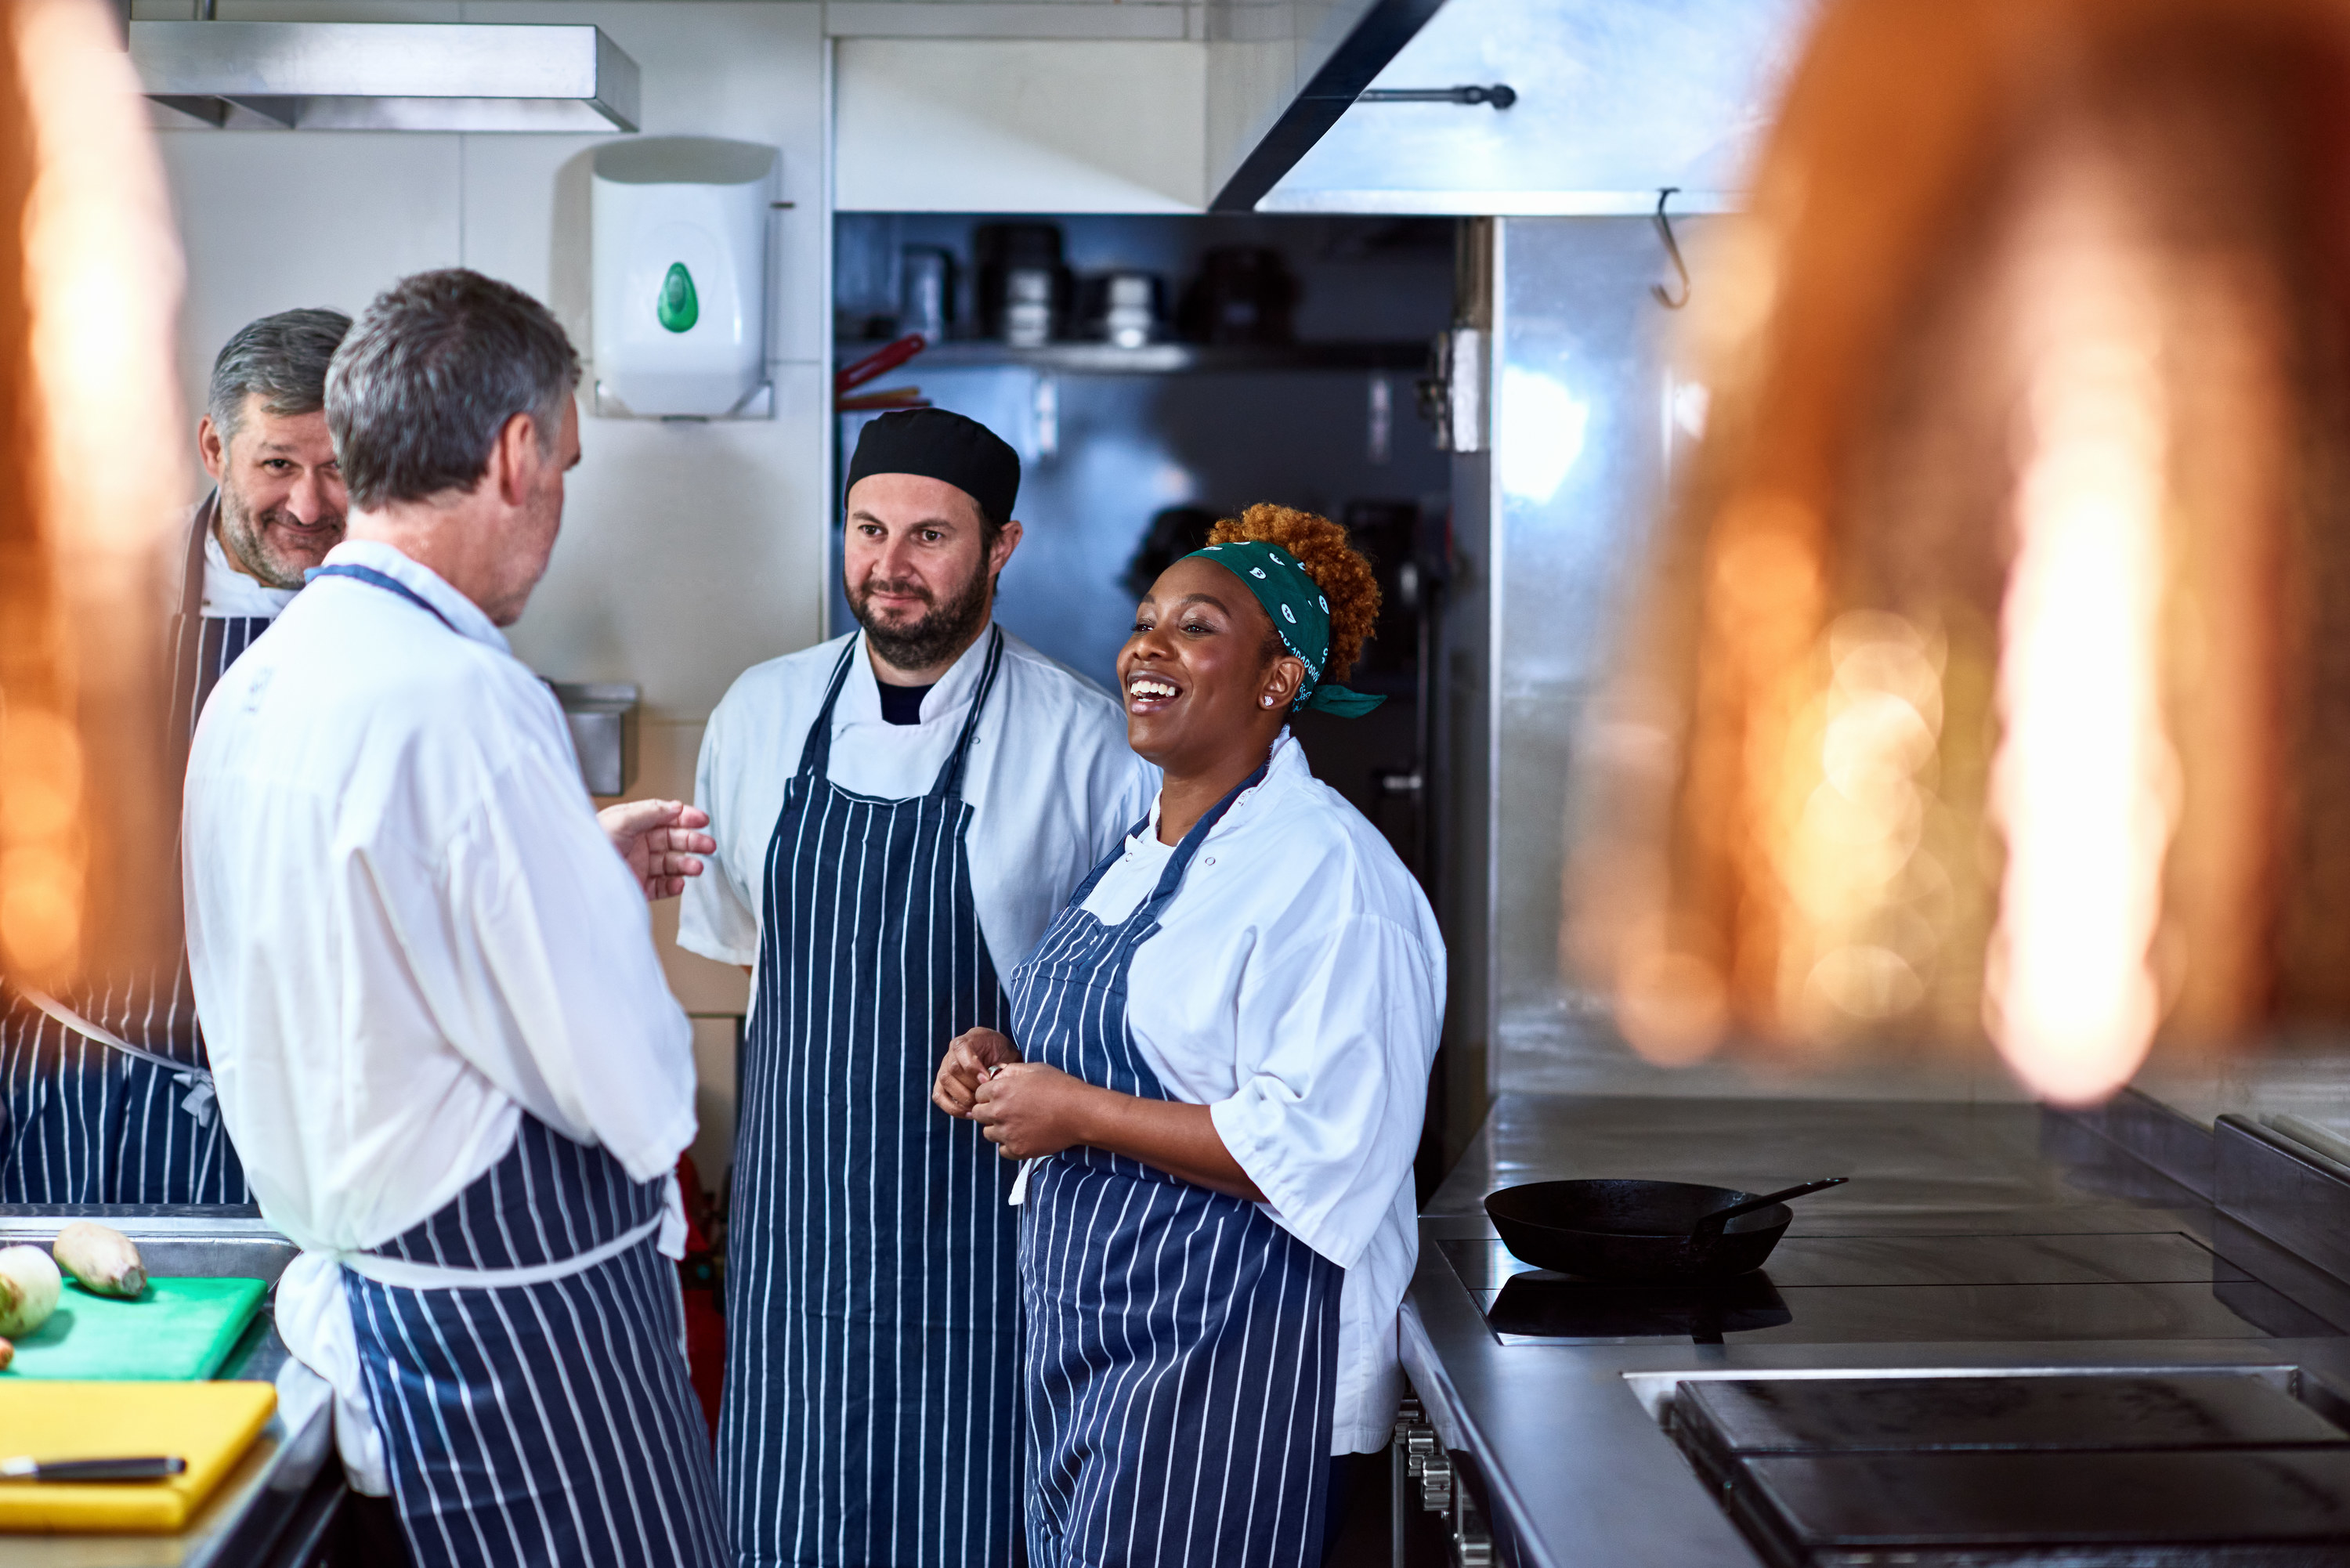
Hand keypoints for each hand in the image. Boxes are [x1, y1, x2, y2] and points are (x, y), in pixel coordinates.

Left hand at [598, 798, 716, 901]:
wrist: (575, 880)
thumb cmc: (589, 846)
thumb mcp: (620, 820)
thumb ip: (650, 811)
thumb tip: (676, 807)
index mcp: (632, 824)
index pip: (665, 817)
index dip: (685, 817)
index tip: (702, 820)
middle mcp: (636, 844)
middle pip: (672, 840)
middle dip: (692, 842)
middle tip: (708, 846)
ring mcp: (639, 866)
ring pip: (671, 864)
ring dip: (686, 864)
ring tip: (696, 868)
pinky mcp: (638, 888)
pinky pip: (662, 887)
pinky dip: (674, 886)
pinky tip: (679, 884)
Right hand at [933, 1027, 1021, 1117]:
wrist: (1001, 1061)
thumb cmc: (1006, 1058)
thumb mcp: (1009, 1055)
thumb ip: (1003, 1066)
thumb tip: (993, 1081)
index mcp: (971, 1038)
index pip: (961, 1049)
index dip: (972, 1067)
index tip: (987, 1081)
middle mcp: (953, 1051)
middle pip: (952, 1068)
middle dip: (969, 1085)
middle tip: (984, 1096)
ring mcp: (945, 1067)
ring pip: (944, 1081)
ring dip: (962, 1097)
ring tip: (978, 1106)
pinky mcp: (941, 1083)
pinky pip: (938, 1096)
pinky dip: (952, 1107)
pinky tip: (969, 1113)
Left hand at [969, 1063, 1095, 1159]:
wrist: (1081, 1113)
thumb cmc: (1061, 1087)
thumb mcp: (1035, 1069)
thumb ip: (1011, 1071)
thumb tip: (997, 1076)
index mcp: (1000, 1089)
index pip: (978, 1094)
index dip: (989, 1094)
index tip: (1002, 1097)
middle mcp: (999, 1112)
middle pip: (978, 1114)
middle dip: (988, 1111)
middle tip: (1008, 1111)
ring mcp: (1007, 1133)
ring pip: (988, 1134)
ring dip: (998, 1129)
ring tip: (1017, 1124)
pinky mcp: (1018, 1150)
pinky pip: (1003, 1150)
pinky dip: (1010, 1145)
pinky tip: (1024, 1136)